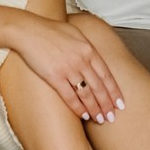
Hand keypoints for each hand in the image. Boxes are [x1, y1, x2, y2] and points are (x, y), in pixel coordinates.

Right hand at [5, 13, 124, 122]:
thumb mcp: (75, 34)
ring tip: (100, 119)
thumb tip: (94, 59)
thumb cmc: (50, 30)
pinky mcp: (54, 77)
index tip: (120, 103)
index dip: (114, 91)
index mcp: (88, 49)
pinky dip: (78, 108)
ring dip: (94, 109)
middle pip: (99, 87)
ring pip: (86, 94)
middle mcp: (81, 60)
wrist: (29, 31)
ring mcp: (68, 69)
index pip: (106, 75)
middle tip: (112, 117)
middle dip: (107, 104)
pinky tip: (83, 115)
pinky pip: (70, 96)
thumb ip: (86, 48)